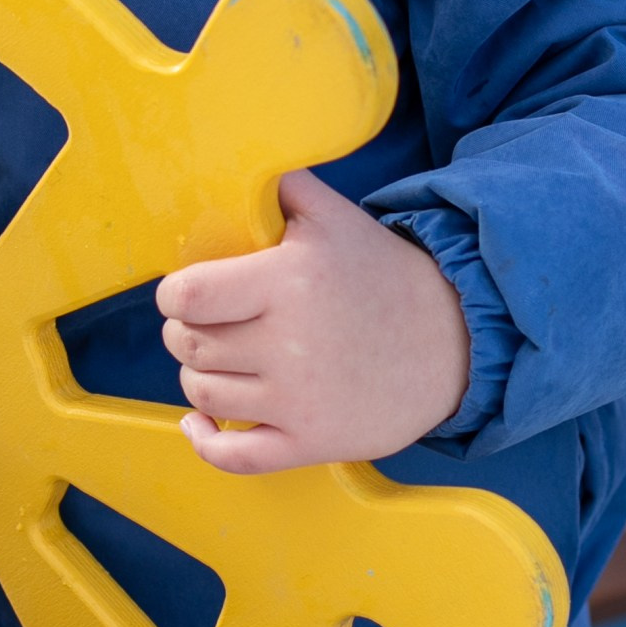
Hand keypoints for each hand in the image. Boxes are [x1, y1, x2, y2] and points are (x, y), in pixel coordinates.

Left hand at [156, 168, 470, 475]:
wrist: (452, 341)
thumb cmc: (384, 276)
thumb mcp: (340, 219)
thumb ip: (286, 190)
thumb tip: (240, 170)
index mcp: (288, 282)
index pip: (188, 295)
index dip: (173, 294)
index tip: (185, 293)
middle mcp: (288, 344)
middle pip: (189, 344)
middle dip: (184, 331)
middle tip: (204, 323)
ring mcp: (298, 400)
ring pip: (203, 393)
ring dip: (196, 376)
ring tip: (217, 359)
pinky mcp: (311, 441)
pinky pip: (234, 456)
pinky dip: (204, 441)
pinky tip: (199, 423)